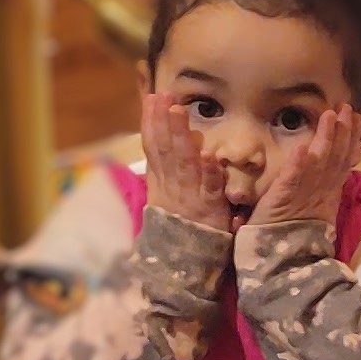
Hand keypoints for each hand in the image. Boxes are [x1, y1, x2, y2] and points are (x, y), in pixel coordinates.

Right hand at [140, 91, 236, 232]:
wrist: (180, 263)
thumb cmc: (177, 224)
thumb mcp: (163, 195)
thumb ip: (164, 169)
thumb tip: (161, 141)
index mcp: (160, 180)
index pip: (153, 146)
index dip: (152, 121)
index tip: (152, 98)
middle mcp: (171, 185)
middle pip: (165, 149)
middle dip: (164, 121)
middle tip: (164, 96)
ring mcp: (188, 196)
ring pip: (183, 162)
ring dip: (180, 136)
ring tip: (179, 112)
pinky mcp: (208, 210)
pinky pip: (208, 188)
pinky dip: (207, 172)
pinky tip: (206, 155)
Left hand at [250, 104, 360, 233]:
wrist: (284, 263)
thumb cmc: (293, 233)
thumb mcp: (315, 207)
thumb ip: (322, 186)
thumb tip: (326, 163)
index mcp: (329, 190)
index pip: (346, 158)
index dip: (355, 136)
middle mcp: (321, 189)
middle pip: (338, 156)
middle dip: (344, 132)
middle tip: (349, 109)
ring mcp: (305, 194)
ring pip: (320, 162)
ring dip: (327, 139)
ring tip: (331, 116)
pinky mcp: (284, 200)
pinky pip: (293, 179)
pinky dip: (299, 163)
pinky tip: (303, 147)